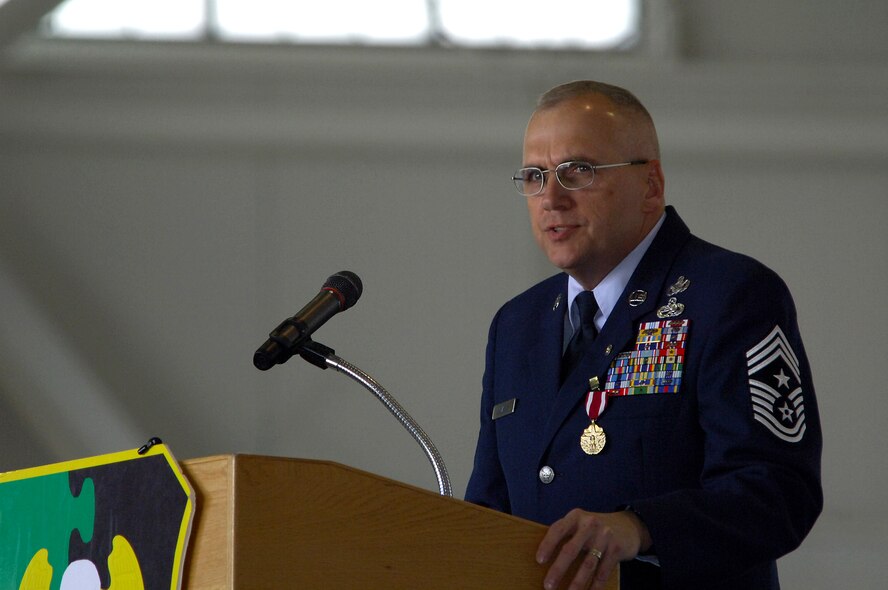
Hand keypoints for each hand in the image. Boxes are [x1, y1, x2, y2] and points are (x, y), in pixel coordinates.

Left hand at [536, 509, 651, 589]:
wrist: (627, 525)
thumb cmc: (594, 529)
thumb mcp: (579, 524)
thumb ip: (566, 535)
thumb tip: (544, 558)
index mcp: (575, 517)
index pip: (557, 530)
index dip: (547, 545)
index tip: (539, 560)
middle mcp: (589, 524)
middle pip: (571, 549)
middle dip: (558, 570)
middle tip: (548, 585)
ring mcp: (604, 536)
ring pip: (588, 564)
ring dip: (577, 583)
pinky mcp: (616, 549)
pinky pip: (603, 572)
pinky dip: (595, 586)